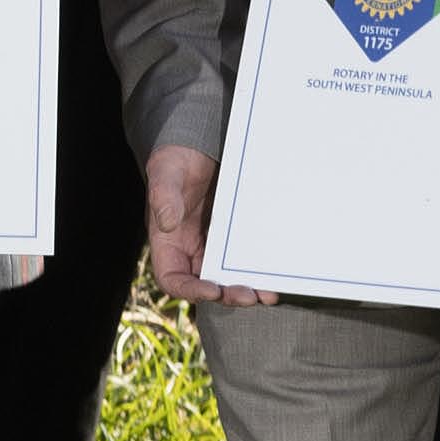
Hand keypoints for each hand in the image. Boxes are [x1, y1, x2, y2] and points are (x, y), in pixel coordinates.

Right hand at [141, 144, 271, 306]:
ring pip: (229, 276)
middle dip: (227, 294)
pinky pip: (245, 257)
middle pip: (206, 284)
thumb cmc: (175, 159)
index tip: (212, 290)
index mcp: (168, 244)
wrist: (200, 144)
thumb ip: (163, 196)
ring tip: (268, 294)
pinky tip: (275, 271)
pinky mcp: (234, 236)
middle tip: (249, 296)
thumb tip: (168, 222)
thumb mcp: (166, 172)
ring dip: (247, 287)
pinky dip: (258, 268)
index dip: (191, 290)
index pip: (173, 279)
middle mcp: (191, 249)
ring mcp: (214, 244)